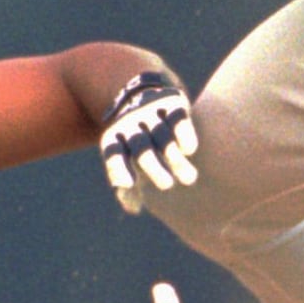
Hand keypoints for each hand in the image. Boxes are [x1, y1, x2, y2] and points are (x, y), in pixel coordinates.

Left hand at [99, 71, 198, 214]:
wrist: (141, 94)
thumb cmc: (135, 141)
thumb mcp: (126, 159)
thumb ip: (128, 186)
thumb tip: (133, 208)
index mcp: (115, 139)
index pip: (114, 154)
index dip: (119, 169)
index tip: (128, 184)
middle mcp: (131, 124)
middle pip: (141, 147)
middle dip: (153, 166)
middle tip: (167, 185)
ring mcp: (151, 112)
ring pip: (162, 136)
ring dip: (175, 157)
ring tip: (189, 179)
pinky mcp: (171, 103)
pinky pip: (177, 119)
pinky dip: (183, 133)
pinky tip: (190, 150)